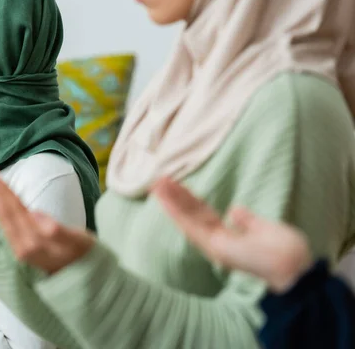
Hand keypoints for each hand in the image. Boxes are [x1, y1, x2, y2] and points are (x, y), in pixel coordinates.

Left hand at [0, 165, 94, 274]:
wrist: (85, 279)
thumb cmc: (83, 255)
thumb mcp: (77, 242)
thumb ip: (57, 231)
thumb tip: (35, 214)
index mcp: (34, 241)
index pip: (13, 209)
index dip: (1, 190)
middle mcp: (22, 246)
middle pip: (4, 212)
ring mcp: (21, 248)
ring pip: (3, 218)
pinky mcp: (23, 248)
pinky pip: (8, 225)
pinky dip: (0, 209)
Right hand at [152, 177, 312, 292]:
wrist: (293, 268)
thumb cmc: (286, 252)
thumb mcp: (266, 229)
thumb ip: (248, 221)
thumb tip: (233, 209)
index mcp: (229, 237)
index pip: (203, 214)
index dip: (189, 199)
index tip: (177, 184)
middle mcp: (217, 241)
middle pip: (192, 214)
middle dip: (175, 197)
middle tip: (159, 180)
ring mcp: (214, 245)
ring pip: (187, 218)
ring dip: (170, 201)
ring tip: (156, 184)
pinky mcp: (214, 246)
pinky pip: (191, 225)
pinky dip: (176, 211)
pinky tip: (164, 199)